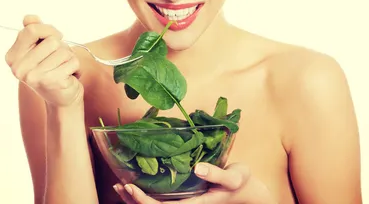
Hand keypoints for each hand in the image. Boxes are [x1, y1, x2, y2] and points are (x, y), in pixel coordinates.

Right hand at [5, 14, 82, 106]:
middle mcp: (19, 68)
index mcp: (12, 56)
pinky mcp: (51, 82)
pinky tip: (68, 75)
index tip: (56, 37)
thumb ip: (33, 31)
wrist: (61, 96)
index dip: (48, 30)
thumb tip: (29, 17)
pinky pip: (72, 61)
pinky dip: (75, 66)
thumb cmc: (51, 68)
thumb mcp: (40, 47)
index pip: (31, 30)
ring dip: (68, 57)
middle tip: (58, 59)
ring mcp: (34, 76)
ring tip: (62, 67)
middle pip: (51, 40)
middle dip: (61, 46)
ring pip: (63, 51)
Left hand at [113, 162, 274, 203]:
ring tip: (120, 186)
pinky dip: (147, 193)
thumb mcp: (235, 176)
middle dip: (133, 200)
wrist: (250, 192)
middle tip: (118, 185)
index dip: (143, 200)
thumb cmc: (243, 183)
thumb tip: (198, 168)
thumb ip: (218, 173)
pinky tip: (138, 183)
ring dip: (136, 199)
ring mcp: (187, 202)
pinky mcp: (187, 196)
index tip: (129, 188)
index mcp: (196, 203)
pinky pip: (163, 199)